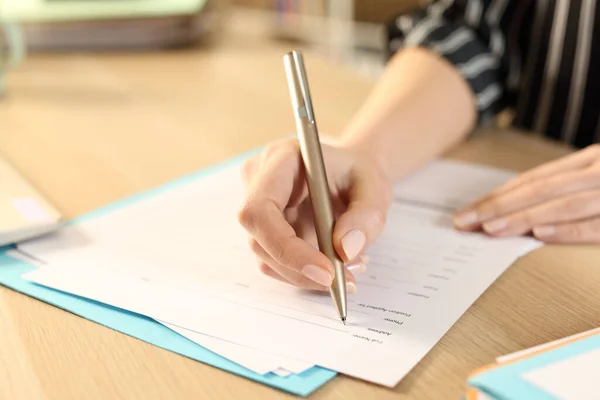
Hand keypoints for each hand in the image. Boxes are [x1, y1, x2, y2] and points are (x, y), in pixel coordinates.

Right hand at [238, 138, 391, 291]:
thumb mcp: (375, 188)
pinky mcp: (262, 230)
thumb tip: (345, 251)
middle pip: (259, 240)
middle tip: (345, 280)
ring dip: (306, 276)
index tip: (326, 271)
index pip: (260, 211)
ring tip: (350, 269)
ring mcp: (256, 207)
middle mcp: (258, 181)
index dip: (286, 247)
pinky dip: (305, 274)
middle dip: (301, 269)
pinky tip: (335, 264)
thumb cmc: (358, 175)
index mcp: (280, 160)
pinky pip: (275, 262)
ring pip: (266, 258)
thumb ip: (366, 216)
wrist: (350, 175)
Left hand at [453, 145, 599, 242]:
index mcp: (588, 160)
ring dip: (524, 217)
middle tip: (467, 221)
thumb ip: (565, 189)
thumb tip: (514, 211)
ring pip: (563, 204)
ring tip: (492, 228)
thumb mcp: (595, 179)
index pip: (534, 179)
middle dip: (498, 206)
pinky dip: (567, 229)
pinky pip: (595, 225)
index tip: (469, 212)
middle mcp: (597, 172)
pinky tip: (539, 234)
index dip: (498, 195)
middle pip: (541, 189)